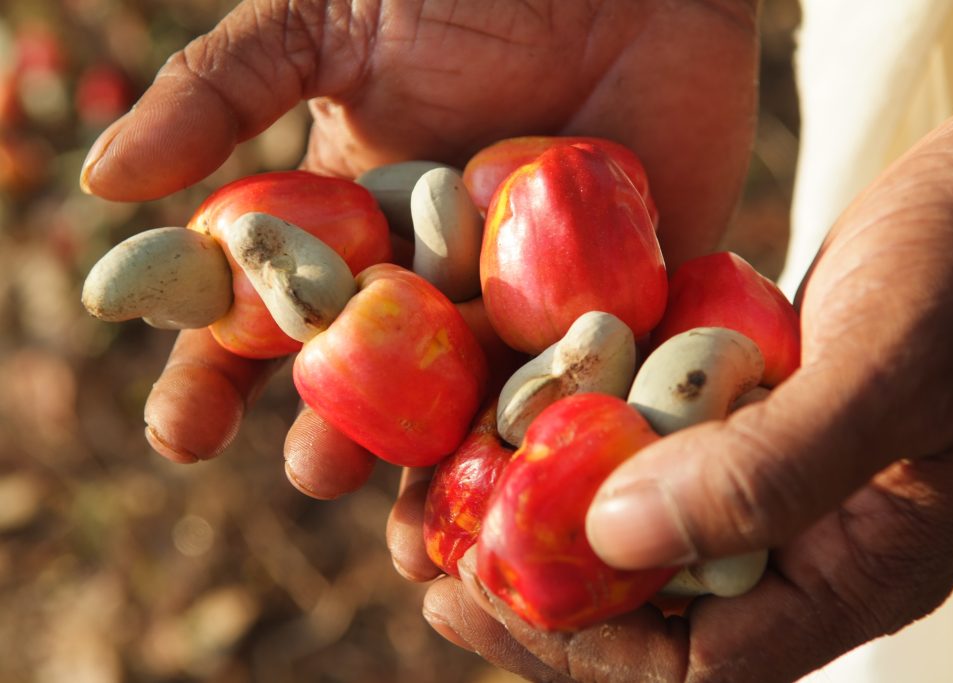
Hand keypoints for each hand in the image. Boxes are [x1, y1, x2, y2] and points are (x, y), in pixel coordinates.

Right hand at [81, 0, 758, 480]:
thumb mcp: (326, 20)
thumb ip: (223, 91)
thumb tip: (103, 179)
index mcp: (359, 224)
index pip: (275, 313)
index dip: (219, 373)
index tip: (181, 431)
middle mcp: (439, 275)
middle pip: (378, 379)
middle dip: (340, 432)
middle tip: (315, 475)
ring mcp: (530, 295)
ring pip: (476, 405)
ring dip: (441, 473)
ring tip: (416, 540)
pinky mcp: (625, 296)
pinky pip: (592, 381)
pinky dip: (565, 437)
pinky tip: (536, 496)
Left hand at [414, 88, 952, 680]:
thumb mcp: (891, 371)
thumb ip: (767, 471)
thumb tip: (614, 539)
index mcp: (851, 569)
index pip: (698, 665)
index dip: (578, 646)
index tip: (475, 596)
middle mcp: (803, 536)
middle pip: (648, 605)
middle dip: (536, 586)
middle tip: (429, 553)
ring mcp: (773, 467)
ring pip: (637, 521)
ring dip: (541, 507)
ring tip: (446, 485)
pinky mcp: (750, 402)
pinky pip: (649, 439)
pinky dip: (579, 431)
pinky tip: (515, 405)